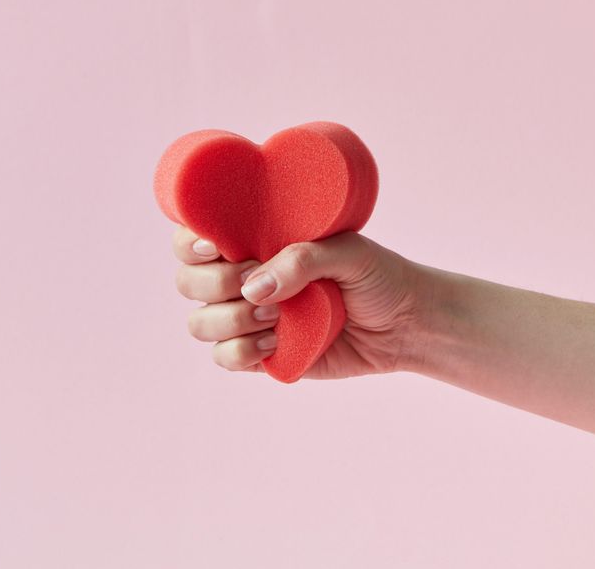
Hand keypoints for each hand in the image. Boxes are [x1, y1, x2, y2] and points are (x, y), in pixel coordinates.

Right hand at [172, 225, 430, 378]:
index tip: (213, 246)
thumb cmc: (378, 276)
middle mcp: (243, 277)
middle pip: (188, 282)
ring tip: (277, 316)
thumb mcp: (350, 252)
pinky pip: (225, 358)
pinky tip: (277, 341)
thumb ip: (304, 259)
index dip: (188, 242)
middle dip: (215, 284)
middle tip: (256, 281)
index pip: (194, 237)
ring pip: (200, 323)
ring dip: (230, 320)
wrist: (406, 323)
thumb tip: (255, 286)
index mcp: (254, 240)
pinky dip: (243, 351)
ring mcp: (249, 317)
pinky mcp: (262, 353)